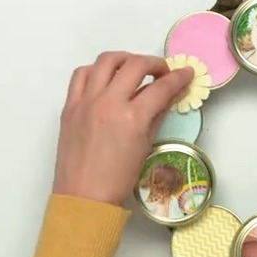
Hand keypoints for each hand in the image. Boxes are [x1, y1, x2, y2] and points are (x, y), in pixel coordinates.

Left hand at [51, 51, 193, 205]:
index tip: (186, 73)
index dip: (178, 78)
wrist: (84, 197)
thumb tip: (169, 95)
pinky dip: (96, 70)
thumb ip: (157, 114)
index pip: (161, 87)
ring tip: (134, 69)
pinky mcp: (69, 105)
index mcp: (131, 117)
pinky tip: (106, 79)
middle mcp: (108, 103)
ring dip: (125, 59)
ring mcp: (85, 101)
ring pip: (106, 61)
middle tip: (162, 72)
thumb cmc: (119, 179)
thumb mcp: (146, 145)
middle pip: (135, 65)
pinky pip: (81, 74)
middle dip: (154, 63)